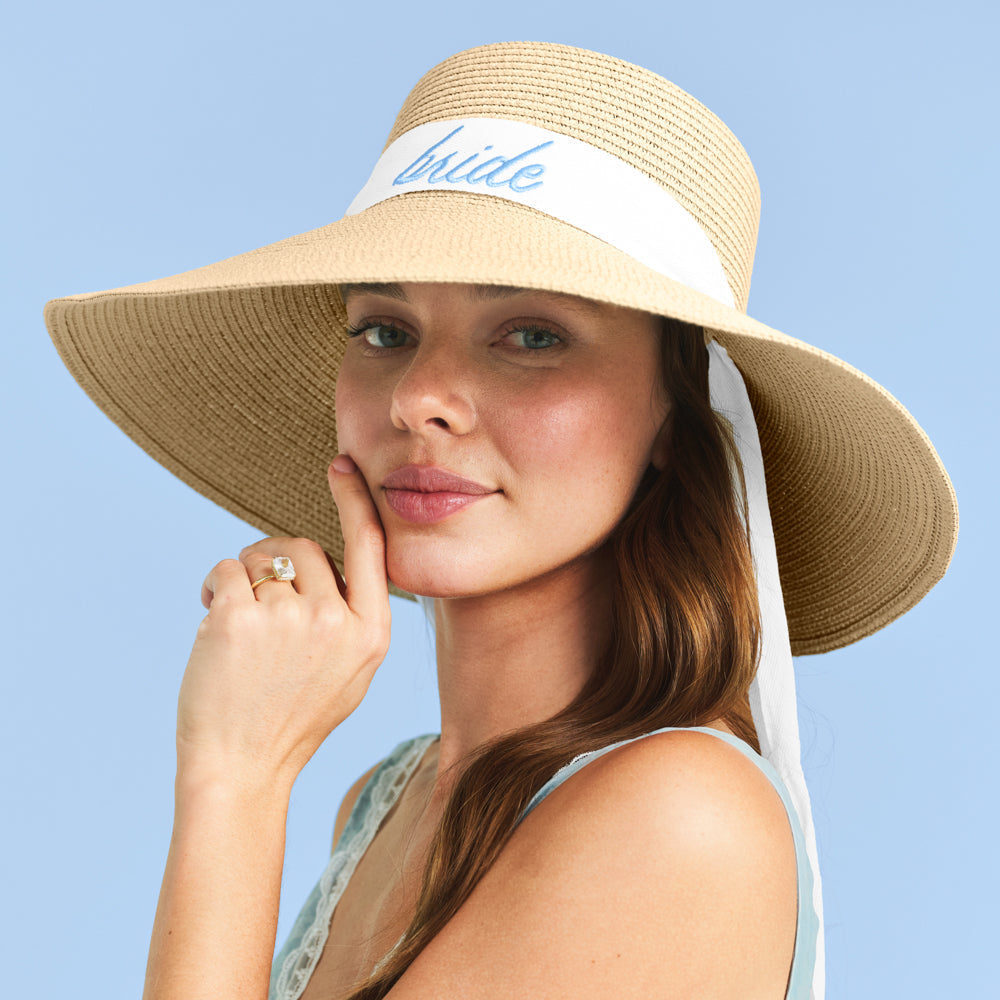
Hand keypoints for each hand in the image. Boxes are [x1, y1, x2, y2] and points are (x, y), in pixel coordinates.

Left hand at [176, 455, 390, 785]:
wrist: (243, 766)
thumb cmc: (293, 718)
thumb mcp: (352, 673)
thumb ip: (354, 618)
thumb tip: (333, 566)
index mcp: (371, 633)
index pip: (370, 547)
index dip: (354, 501)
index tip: (340, 466)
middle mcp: (336, 621)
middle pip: (305, 547)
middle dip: (276, 560)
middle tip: (256, 594)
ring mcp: (288, 619)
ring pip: (261, 557)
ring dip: (242, 577)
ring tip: (234, 622)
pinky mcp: (238, 619)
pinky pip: (227, 569)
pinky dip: (214, 586)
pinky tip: (211, 616)